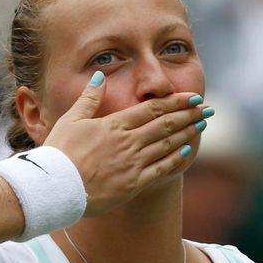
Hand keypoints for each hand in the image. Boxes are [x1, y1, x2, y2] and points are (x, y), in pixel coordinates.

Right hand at [44, 72, 206, 215]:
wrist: (55, 187)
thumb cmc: (59, 153)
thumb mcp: (70, 120)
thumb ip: (89, 98)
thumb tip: (98, 76)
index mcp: (114, 125)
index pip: (151, 109)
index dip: (175, 102)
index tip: (191, 97)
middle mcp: (128, 142)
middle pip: (165, 124)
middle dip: (188, 114)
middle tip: (206, 109)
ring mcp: (132, 163)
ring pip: (166, 144)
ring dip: (186, 133)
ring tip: (201, 125)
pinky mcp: (133, 184)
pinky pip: (160, 169)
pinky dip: (174, 158)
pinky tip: (186, 150)